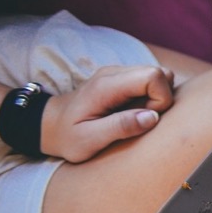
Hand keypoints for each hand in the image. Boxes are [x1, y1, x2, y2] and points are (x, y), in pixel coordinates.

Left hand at [39, 65, 176, 162]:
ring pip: (160, 76)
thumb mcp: (89, 139)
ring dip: (157, 99)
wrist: (49, 124)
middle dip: (161, 100)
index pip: (153, 76)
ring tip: (135, 115)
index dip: (160, 100)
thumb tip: (153, 117)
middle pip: (161, 74)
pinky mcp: (123, 79)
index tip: (145, 119)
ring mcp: (119, 73)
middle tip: (139, 118)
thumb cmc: (68, 136)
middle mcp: (115, 73)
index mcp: (107, 85)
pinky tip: (132, 111)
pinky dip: (151, 98)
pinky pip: (151, 82)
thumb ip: (121, 127)